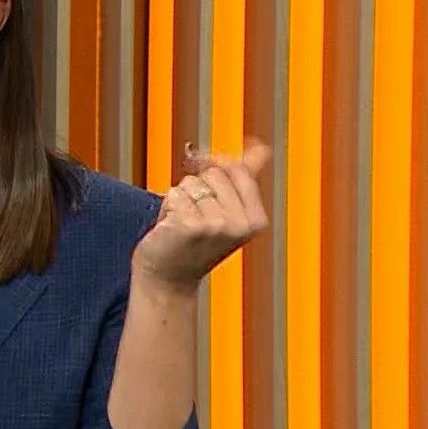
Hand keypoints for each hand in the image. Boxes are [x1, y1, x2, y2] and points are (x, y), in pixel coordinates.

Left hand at [132, 139, 271, 294]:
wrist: (167, 280)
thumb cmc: (193, 244)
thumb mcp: (226, 212)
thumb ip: (243, 179)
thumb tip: (260, 148)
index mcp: (256, 219)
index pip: (237, 169)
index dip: (214, 167)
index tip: (203, 179)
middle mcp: (241, 224)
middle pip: (213, 173)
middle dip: (196, 190)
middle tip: (193, 218)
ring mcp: (216, 225)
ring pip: (190, 183)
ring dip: (179, 200)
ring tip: (181, 226)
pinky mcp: (190, 226)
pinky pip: (174, 195)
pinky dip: (166, 208)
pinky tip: (170, 230)